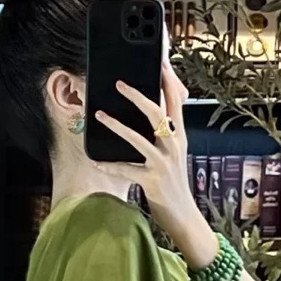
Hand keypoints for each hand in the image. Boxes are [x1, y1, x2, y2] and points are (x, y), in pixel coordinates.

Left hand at [93, 62, 217, 268]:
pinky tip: (95, 160)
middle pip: (157, 113)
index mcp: (180, 138)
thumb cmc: (175, 185)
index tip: (161, 64)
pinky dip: (109, 165)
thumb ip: (167, 135)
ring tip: (99, 115)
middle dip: (137, 96)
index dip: (169, 82)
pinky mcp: (152, 181)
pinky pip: (126, 169)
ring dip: (116, 125)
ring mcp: (163, 163)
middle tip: (120, 84)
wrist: (184, 217)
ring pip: (137, 138)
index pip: (176, 103)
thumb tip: (154, 116)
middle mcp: (173, 147)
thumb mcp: (176, 155)